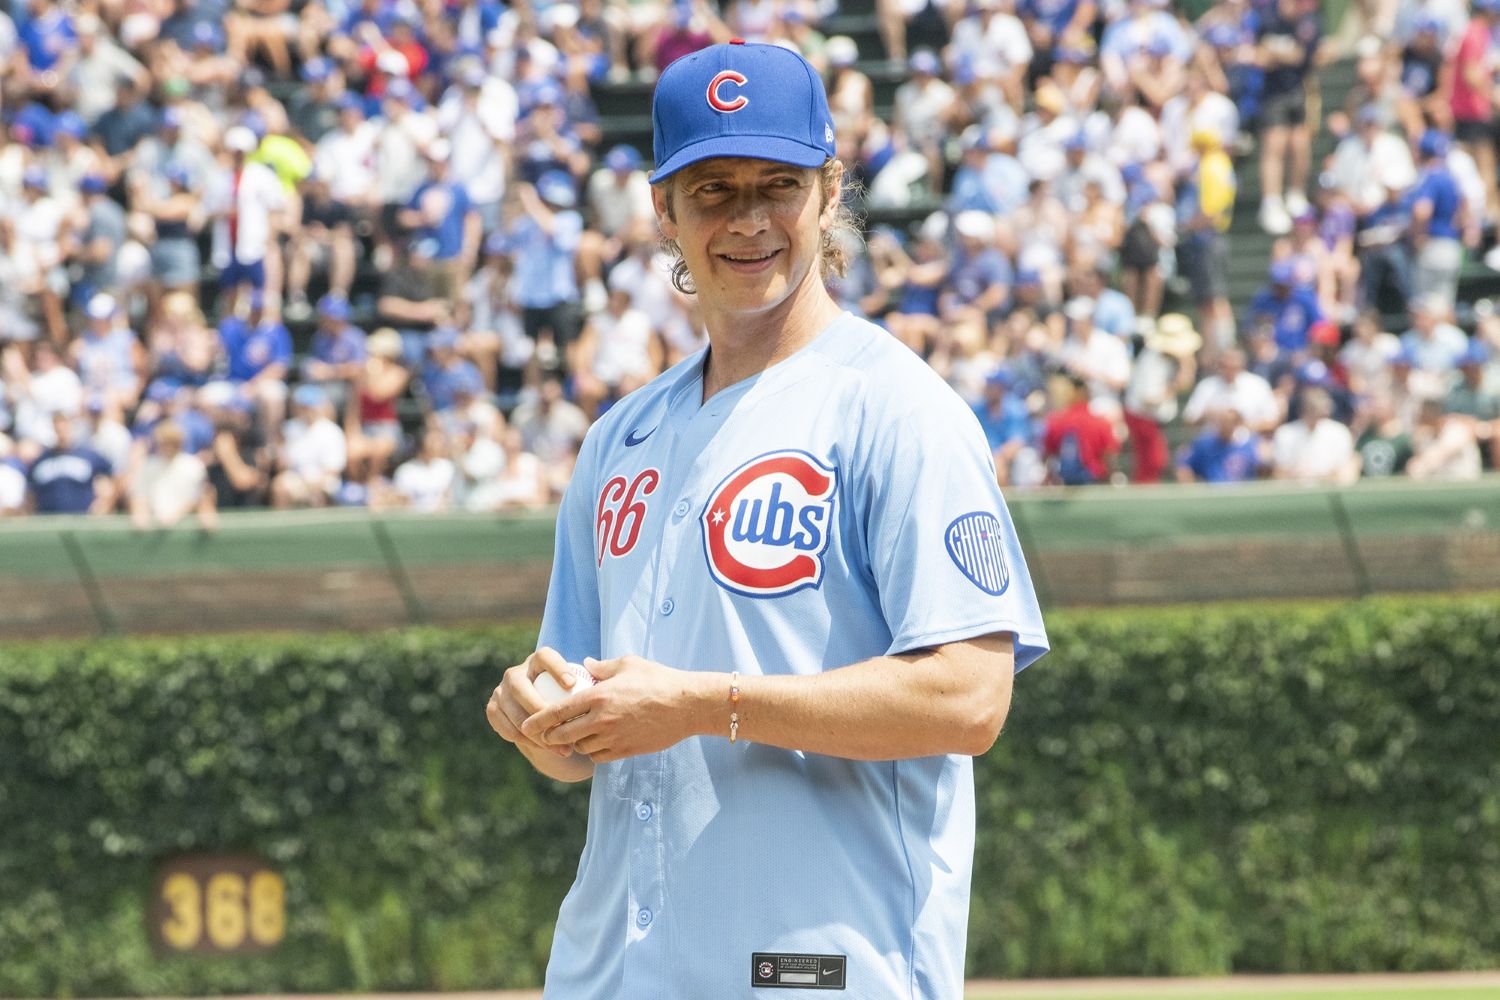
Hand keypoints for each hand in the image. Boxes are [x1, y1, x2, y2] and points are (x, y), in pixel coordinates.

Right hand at [486, 646, 588, 758]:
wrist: (543, 716)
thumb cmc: (569, 699)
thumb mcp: (580, 685)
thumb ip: (590, 677)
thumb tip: (597, 669)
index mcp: (537, 660)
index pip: (545, 657)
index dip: (556, 669)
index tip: (573, 684)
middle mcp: (515, 673)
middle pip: (522, 688)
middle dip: (540, 709)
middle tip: (562, 726)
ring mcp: (500, 691)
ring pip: (514, 713)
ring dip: (536, 732)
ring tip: (561, 746)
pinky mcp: (492, 710)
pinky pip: (507, 728)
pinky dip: (526, 740)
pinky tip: (545, 749)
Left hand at [521, 655, 707, 763]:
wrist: (686, 705)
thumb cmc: (658, 680)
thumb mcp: (628, 664)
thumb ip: (602, 666)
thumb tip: (584, 664)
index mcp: (599, 696)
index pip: (558, 711)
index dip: (538, 720)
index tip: (526, 724)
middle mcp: (602, 719)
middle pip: (563, 735)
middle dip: (550, 737)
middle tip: (545, 735)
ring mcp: (614, 737)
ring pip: (580, 748)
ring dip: (574, 744)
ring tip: (574, 737)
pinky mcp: (626, 750)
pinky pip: (599, 757)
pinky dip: (593, 752)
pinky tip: (597, 743)